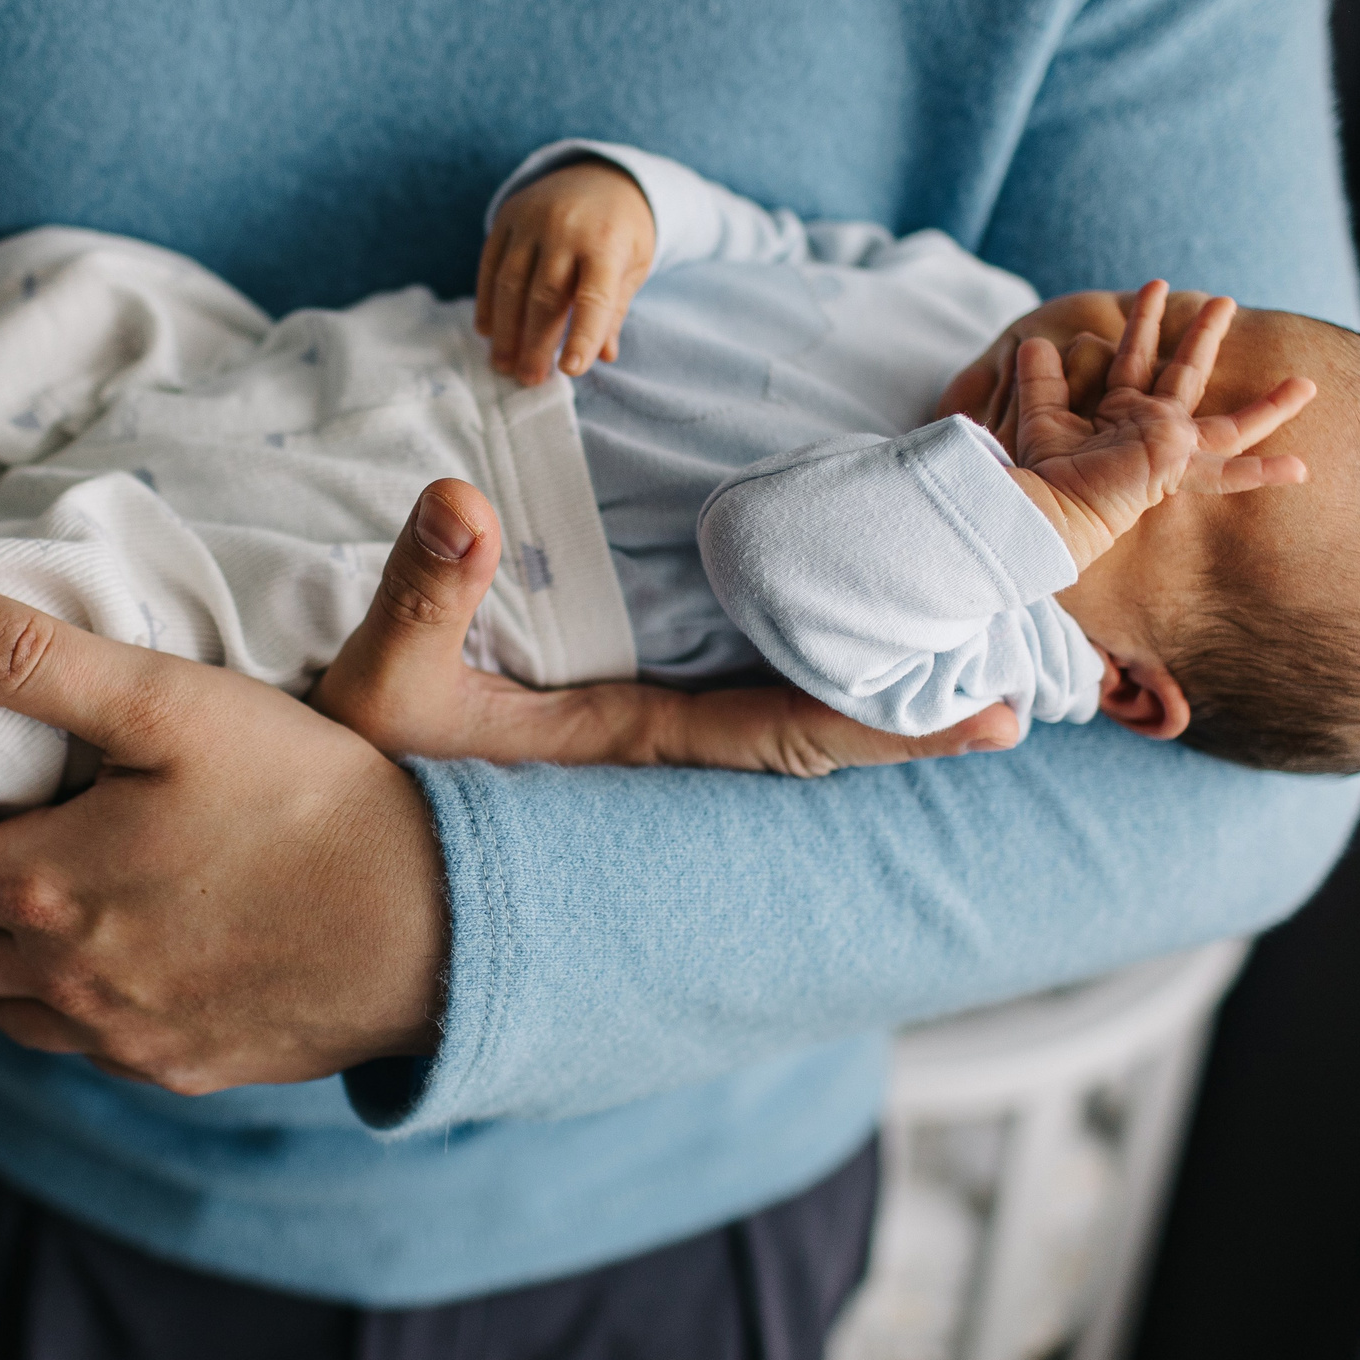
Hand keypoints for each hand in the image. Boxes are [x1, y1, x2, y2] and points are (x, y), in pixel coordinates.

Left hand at [0, 580, 447, 1094]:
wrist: (436, 928)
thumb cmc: (308, 799)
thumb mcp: (171, 702)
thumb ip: (33, 660)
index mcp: (45, 889)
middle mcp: (69, 981)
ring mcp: (129, 1038)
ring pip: (6, 1016)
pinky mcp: (188, 1066)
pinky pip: (85, 1049)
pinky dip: (48, 1015)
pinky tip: (66, 988)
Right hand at [312, 480, 1021, 773]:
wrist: (328, 858)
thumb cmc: (353, 783)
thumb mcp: (376, 686)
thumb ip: (422, 595)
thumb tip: (463, 501)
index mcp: (625, 748)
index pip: (784, 735)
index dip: (891, 724)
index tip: (993, 714)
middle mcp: (652, 758)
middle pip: (815, 735)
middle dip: (919, 718)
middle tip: (1031, 687)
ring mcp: (636, 747)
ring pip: (785, 724)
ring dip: (877, 699)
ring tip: (970, 660)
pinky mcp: (614, 727)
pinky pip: (740, 710)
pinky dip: (812, 688)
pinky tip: (849, 656)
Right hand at [476, 158, 654, 384]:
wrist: (600, 174)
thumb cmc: (622, 231)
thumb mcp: (633, 265)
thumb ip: (614, 309)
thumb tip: (602, 355)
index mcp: (607, 241)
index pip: (594, 296)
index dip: (582, 335)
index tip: (570, 371)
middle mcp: (567, 227)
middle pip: (545, 295)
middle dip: (535, 343)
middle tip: (530, 379)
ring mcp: (532, 219)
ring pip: (511, 284)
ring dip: (506, 330)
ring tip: (505, 364)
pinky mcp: (507, 217)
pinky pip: (490, 265)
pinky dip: (488, 302)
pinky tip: (488, 331)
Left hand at [1007, 280, 1316, 567]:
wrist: (1047, 508)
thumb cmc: (1042, 473)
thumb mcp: (1040, 414)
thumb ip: (1041, 379)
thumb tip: (1033, 342)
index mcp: (1119, 415)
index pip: (1135, 358)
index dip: (1145, 322)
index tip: (1157, 287)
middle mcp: (1152, 429)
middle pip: (1186, 372)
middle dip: (1204, 334)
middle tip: (1224, 300)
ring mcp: (1171, 448)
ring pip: (1228, 425)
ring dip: (1268, 404)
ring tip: (1307, 384)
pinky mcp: (1177, 464)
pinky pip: (1227, 471)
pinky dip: (1263, 471)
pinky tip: (1301, 470)